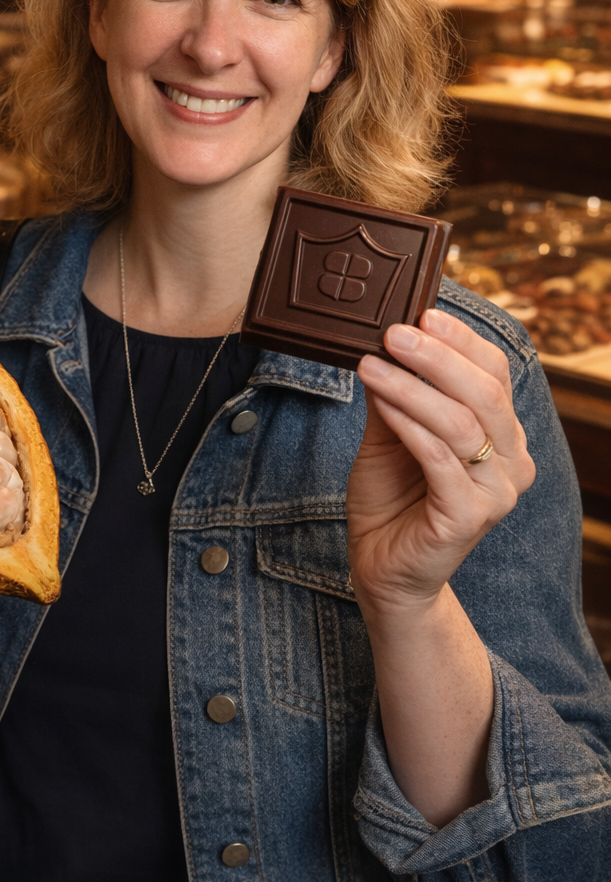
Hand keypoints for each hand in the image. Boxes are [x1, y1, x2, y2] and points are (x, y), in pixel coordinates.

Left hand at [348, 308, 535, 615]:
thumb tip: (386, 340)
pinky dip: (408, 425)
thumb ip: (396, 393)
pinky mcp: (468, 517)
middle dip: (436, 356)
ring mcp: (495, 492)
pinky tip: (380, 402)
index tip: (422, 311)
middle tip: (393, 332)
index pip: (494, 373)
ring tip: (369, 364)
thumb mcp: (390, 434)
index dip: (461, 340)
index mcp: (503, 435)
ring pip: (460, 423)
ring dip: (411, 387)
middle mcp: (511, 461)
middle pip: (483, 392)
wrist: (383, 570)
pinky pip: (440, 460)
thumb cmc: (392, 499)